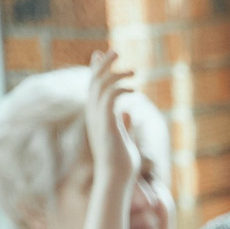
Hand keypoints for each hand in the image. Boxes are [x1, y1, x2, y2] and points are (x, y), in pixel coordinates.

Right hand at [80, 49, 142, 228]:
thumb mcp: (124, 139)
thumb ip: (124, 124)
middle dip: (103, 63)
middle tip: (115, 50)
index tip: (101, 54)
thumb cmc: (123, 163)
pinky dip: (121, 89)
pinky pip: (110, 97)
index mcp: (98, 116)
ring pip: (100, 85)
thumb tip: (129, 113)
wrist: (117, 178)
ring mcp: (98, 118)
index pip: (94, 86)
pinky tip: (135, 90)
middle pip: (94, 80)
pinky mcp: (106, 123)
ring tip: (132, 69)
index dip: (97, 69)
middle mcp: (94, 114)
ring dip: (115, 73)